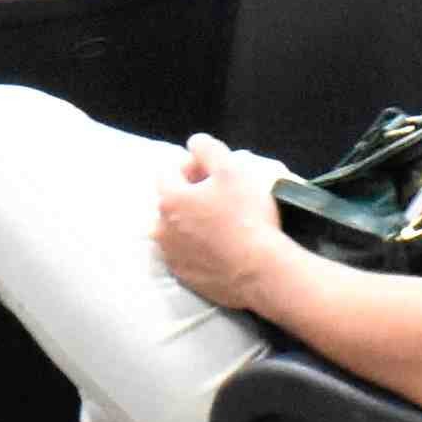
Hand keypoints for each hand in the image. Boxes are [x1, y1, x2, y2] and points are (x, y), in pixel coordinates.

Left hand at [148, 138, 285, 311]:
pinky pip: (186, 255)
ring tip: (221, 225)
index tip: (216, 175)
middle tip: (221, 198)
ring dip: (191, 223)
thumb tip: (194, 143)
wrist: (261, 272)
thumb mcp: (231, 169)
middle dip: (190, 195)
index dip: (193, 168)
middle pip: (171, 201)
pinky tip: (220, 248)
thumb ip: (207, 148)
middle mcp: (161, 229)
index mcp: (169, 200)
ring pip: (175, 230)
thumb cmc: (246, 216)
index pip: (169, 172)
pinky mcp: (184, 278)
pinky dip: (197, 248)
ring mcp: (171, 256)